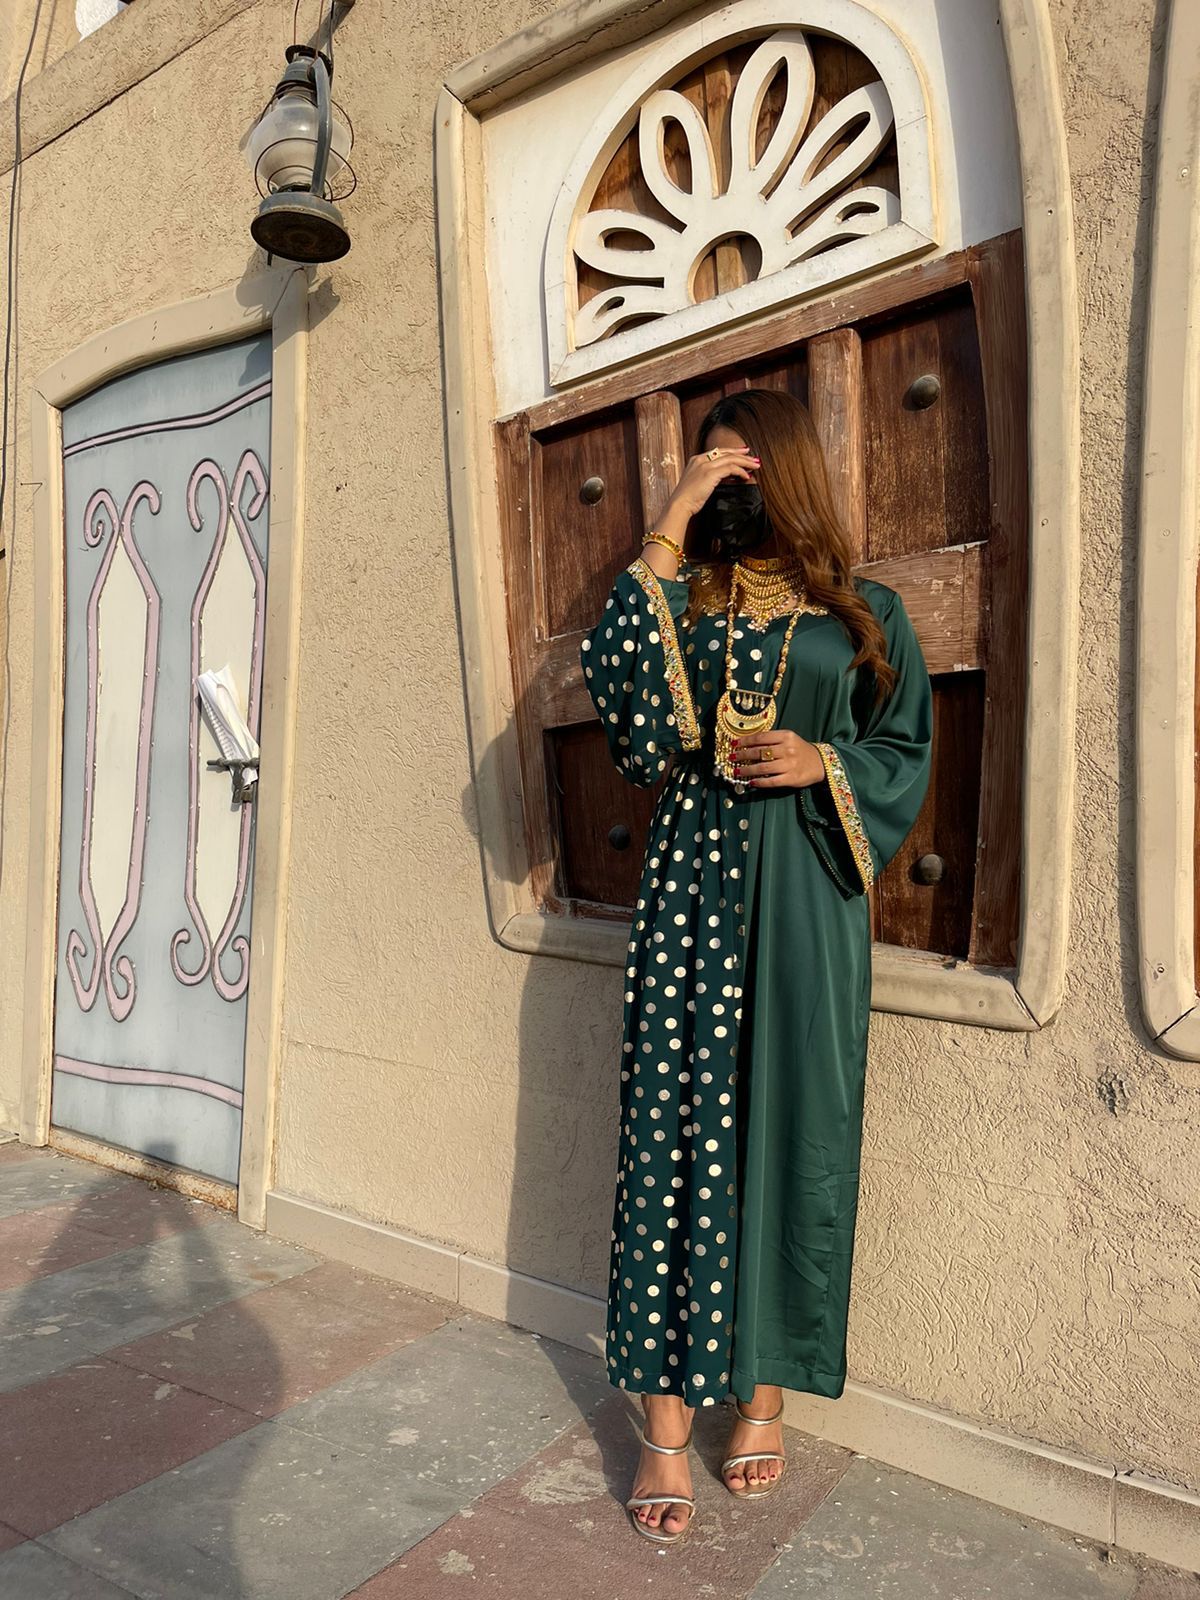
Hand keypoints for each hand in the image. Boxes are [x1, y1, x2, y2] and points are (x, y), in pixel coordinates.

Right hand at [640, 445, 759, 579]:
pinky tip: (746, 476)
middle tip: (754, 458)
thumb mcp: (697, 484)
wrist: (679, 505)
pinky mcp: (711, 473)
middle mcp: (701, 459)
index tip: (743, 453)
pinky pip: (731, 468)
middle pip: (726, 453)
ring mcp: (706, 465)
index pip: (718, 452)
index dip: (732, 452)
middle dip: (742, 455)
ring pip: (731, 458)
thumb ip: (709, 478)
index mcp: (696, 460)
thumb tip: (723, 478)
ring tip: (756, 466)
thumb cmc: (687, 500)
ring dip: (745, 462)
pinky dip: (741, 471)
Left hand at [732, 730, 824, 787]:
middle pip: (759, 752)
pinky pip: (771, 781)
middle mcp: (787, 749)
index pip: (761, 737)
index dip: (745, 740)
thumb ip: (772, 740)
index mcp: (786, 736)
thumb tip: (748, 744)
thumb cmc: (800, 750)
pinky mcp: (791, 778)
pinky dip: (759, 782)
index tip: (734, 743)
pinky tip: (751, 782)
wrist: (820, 762)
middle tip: (732, 757)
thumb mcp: (789, 739)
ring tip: (737, 771)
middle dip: (742, 755)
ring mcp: (789, 765)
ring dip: (747, 770)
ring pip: (763, 768)